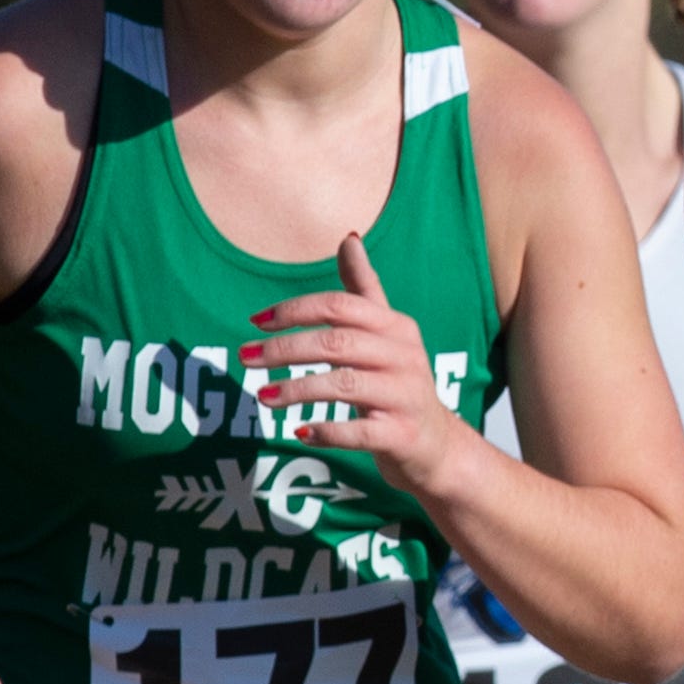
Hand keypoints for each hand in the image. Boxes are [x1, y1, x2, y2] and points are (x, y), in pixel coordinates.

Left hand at [246, 235, 463, 500]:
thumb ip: (364, 289)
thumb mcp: (385, 334)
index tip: (256, 322)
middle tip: (246, 357)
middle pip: (337, 342)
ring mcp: (405, 397)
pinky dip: (327, 431)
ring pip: (345, 385)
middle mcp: (404, 357)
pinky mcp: (402, 435)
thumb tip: (348, 238)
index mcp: (396, 327)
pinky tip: (299, 430)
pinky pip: (360, 432)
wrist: (437, 445)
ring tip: (262, 396)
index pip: (340, 306)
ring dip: (297, 389)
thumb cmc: (398, 383)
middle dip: (285, 349)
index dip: (295, 310)